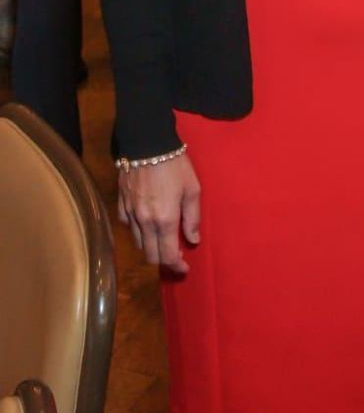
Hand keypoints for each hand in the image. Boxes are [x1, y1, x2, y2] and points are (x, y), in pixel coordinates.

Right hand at [118, 155, 200, 274]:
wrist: (148, 144)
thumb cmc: (176, 165)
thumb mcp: (192, 189)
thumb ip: (192, 218)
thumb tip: (193, 240)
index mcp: (164, 220)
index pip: (167, 255)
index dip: (176, 266)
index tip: (184, 268)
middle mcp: (144, 223)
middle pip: (150, 256)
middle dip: (163, 261)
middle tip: (175, 257)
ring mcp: (130, 215)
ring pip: (138, 243)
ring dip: (151, 247)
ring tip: (163, 241)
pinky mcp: (121, 205)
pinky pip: (128, 227)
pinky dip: (138, 232)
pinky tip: (147, 225)